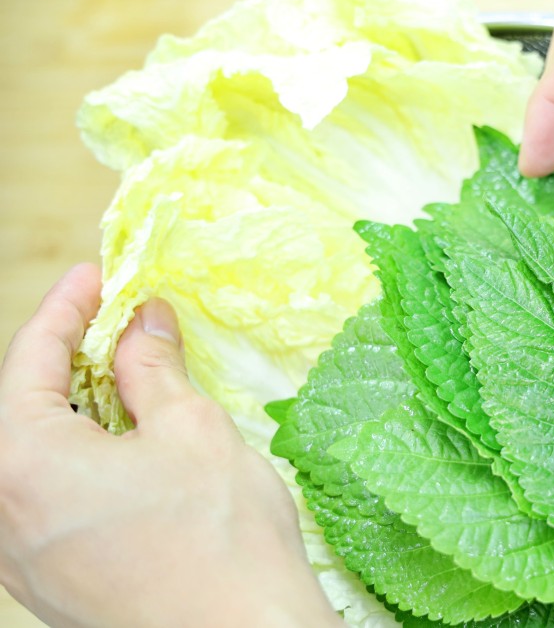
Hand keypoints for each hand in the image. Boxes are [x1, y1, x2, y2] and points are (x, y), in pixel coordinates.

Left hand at [0, 264, 341, 627]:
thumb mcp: (191, 430)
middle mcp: (2, 515)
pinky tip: (125, 451)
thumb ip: (151, 368)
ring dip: (72, 412)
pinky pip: (43, 501)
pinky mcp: (49, 586)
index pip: (29, 361)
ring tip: (126, 384)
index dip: (65, 309)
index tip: (96, 277)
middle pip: (19, 411)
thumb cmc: (221, 538)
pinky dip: (76, 461)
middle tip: (116, 326)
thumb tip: (142, 322)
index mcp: (22, 464)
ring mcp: (20, 560)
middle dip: (65, 360)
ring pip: (30, 458)